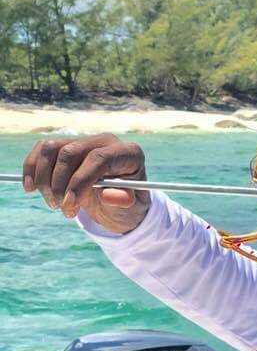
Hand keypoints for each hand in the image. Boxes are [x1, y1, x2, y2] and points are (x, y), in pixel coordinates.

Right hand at [22, 134, 149, 233]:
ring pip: (50, 149)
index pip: (99, 158)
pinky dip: (31, 168)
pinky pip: (41, 150)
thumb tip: (109, 196)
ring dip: (44, 179)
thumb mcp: (131, 207)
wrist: (117, 202)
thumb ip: (122, 201)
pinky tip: (30, 188)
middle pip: (70, 152)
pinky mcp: (66, 145)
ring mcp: (84, 141)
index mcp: (128, 153)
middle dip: (59, 184)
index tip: (68, 203)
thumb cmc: (126, 203)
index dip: (80, 181)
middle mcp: (106, 142)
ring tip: (54, 203)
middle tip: (62, 208)